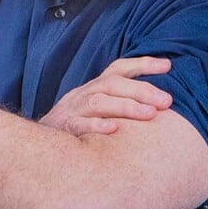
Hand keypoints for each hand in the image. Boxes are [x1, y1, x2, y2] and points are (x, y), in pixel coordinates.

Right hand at [39, 57, 174, 135]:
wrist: (40, 144)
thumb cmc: (78, 126)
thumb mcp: (98, 108)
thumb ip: (121, 103)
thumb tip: (160, 103)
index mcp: (95, 87)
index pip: (119, 69)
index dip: (143, 64)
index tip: (168, 65)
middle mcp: (85, 94)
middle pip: (113, 84)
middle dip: (142, 90)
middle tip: (167, 101)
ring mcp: (73, 110)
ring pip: (99, 102)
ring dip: (126, 107)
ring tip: (150, 114)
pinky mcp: (64, 129)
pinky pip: (79, 125)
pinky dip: (97, 127)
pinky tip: (115, 130)